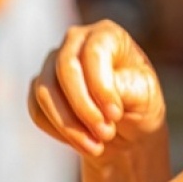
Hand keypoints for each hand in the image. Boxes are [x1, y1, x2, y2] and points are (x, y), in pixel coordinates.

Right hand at [28, 21, 165, 160]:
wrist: (126, 128)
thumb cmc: (140, 104)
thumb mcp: (145, 96)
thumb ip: (125, 88)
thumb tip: (102, 88)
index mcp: (107, 35)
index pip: (94, 52)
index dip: (101, 86)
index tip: (115, 115)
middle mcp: (76, 41)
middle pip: (65, 68)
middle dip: (83, 107)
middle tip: (106, 134)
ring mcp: (54, 63)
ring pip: (46, 91)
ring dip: (70, 125)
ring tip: (98, 146)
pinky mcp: (41, 88)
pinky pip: (37, 110)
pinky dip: (59, 131)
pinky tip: (83, 142)